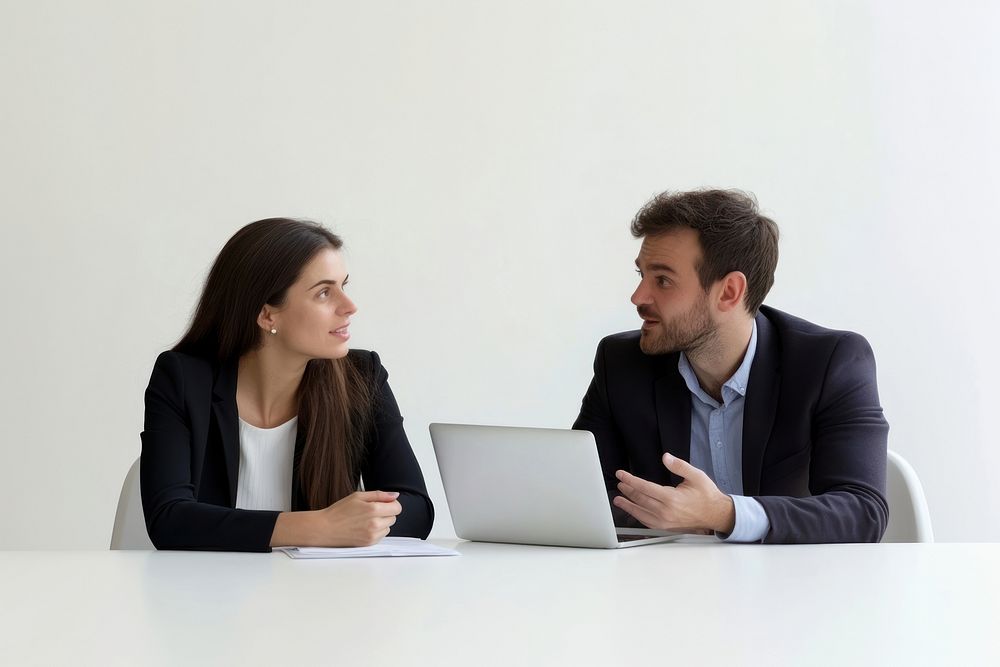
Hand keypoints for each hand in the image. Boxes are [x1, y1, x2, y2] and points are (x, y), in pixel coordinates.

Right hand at [317, 490, 401, 545]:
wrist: (325, 528)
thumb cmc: (339, 511)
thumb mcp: (358, 496)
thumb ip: (379, 495)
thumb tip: (394, 495)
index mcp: (373, 510)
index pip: (397, 508)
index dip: (391, 504)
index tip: (384, 503)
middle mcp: (375, 524)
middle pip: (394, 517)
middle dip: (386, 513)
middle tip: (371, 511)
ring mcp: (372, 535)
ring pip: (388, 527)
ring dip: (382, 523)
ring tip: (366, 519)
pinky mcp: (369, 543)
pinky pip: (381, 536)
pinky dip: (376, 531)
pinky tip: (364, 527)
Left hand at [613, 453, 735, 533]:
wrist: (716, 514)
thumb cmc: (707, 495)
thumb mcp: (696, 475)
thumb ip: (679, 466)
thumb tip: (665, 457)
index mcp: (671, 498)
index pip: (644, 487)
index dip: (630, 480)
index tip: (621, 474)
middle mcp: (666, 511)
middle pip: (640, 499)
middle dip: (627, 490)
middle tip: (619, 483)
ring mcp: (665, 521)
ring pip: (640, 513)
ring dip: (628, 505)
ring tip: (618, 499)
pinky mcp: (667, 527)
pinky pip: (647, 522)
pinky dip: (638, 516)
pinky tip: (633, 511)